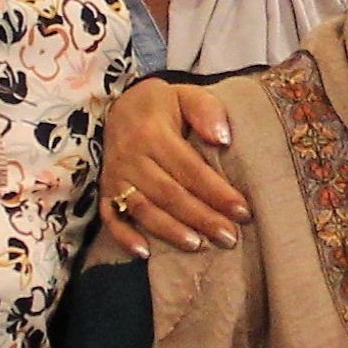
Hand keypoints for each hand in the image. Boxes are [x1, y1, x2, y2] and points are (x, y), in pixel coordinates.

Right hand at [99, 78, 249, 256]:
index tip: (242, 211)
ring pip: (144, 209)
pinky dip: (125, 237)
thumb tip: (223, 139)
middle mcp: (131, 158)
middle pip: (170, 194)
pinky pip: (110, 218)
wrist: (122, 105)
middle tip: (229, 237)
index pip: (190, 169)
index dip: (217, 193)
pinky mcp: (105, 191)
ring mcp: (115, 177)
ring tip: (198, 246)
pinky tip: (145, 253)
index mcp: (153, 133)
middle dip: (201, 218)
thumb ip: (207, 111)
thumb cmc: (164, 105)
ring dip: (170, 231)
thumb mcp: (187, 94)